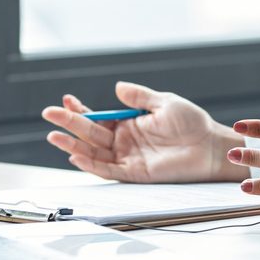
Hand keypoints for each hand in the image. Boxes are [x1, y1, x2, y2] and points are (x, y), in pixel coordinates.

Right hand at [42, 82, 247, 182]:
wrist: (209, 146)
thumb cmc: (191, 123)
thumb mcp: (164, 103)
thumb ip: (139, 97)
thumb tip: (117, 87)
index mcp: (129, 123)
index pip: (99, 117)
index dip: (81, 110)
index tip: (66, 100)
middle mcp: (124, 141)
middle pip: (91, 133)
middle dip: (70, 123)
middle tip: (49, 114)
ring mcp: (128, 157)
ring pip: (94, 152)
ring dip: (73, 145)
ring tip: (54, 135)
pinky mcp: (135, 173)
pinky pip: (108, 170)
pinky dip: (91, 164)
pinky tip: (75, 155)